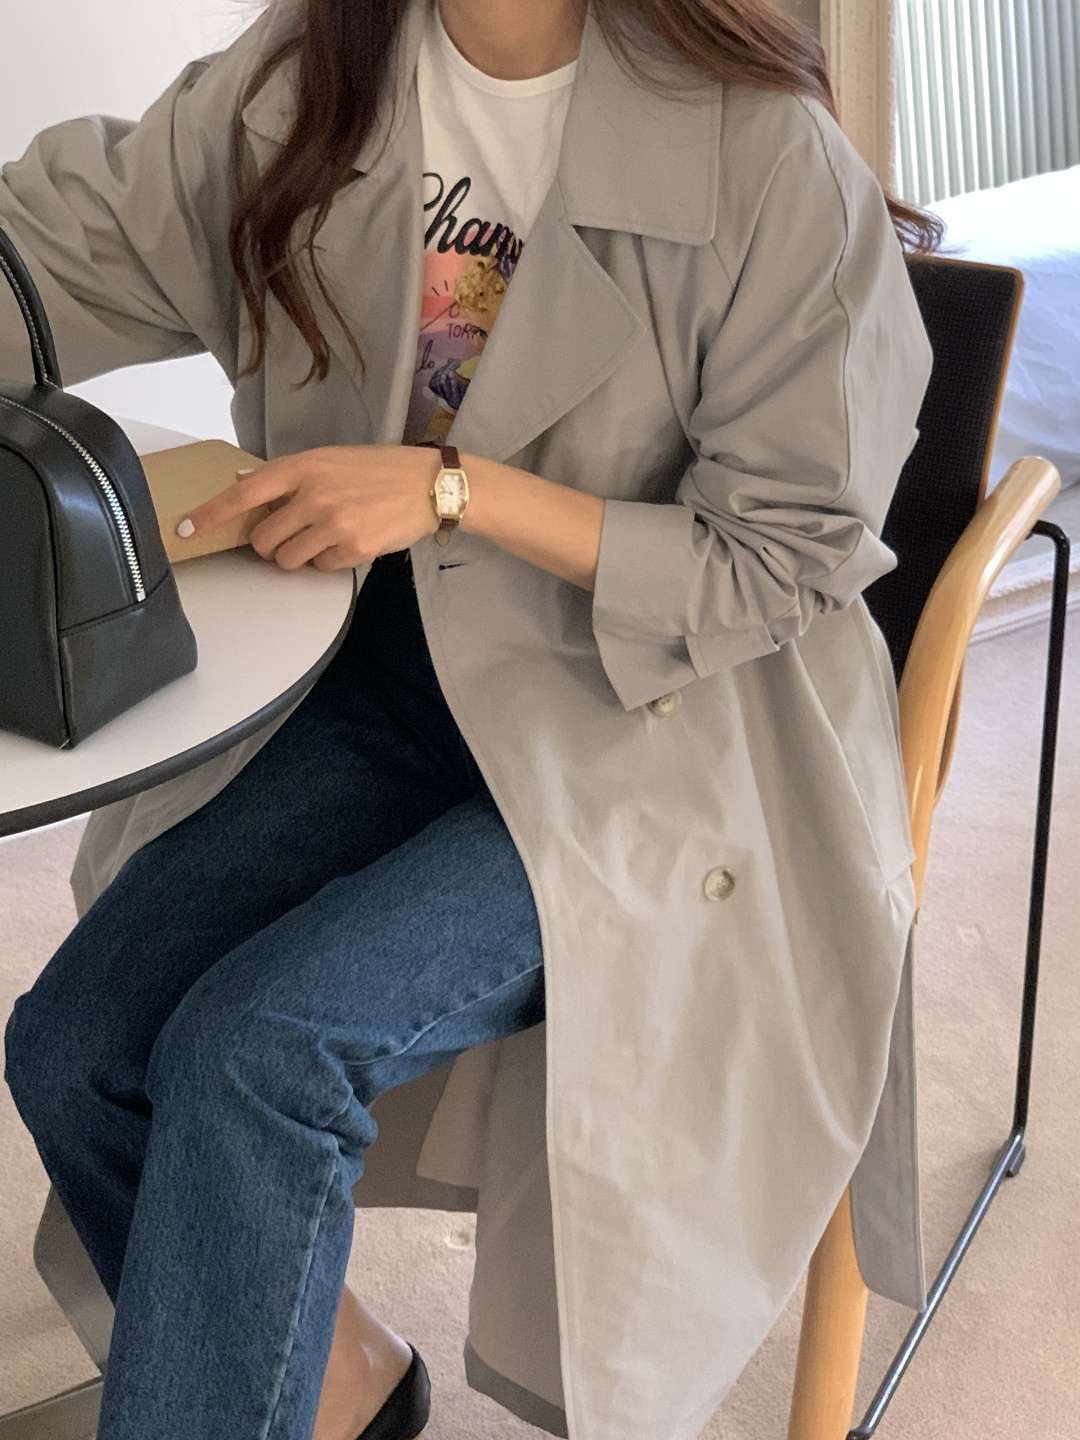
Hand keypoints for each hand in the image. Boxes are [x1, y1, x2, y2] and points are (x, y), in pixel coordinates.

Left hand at [178, 445, 438, 570]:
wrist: (428, 484)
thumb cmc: (378, 469)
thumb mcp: (330, 459)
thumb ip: (289, 474)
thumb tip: (244, 483)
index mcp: (303, 467)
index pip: (244, 494)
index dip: (210, 514)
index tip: (184, 528)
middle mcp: (314, 495)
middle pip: (263, 539)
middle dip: (269, 545)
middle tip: (289, 536)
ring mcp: (334, 523)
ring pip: (288, 559)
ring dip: (297, 556)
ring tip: (322, 538)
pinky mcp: (353, 548)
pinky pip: (320, 567)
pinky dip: (328, 561)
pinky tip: (348, 541)